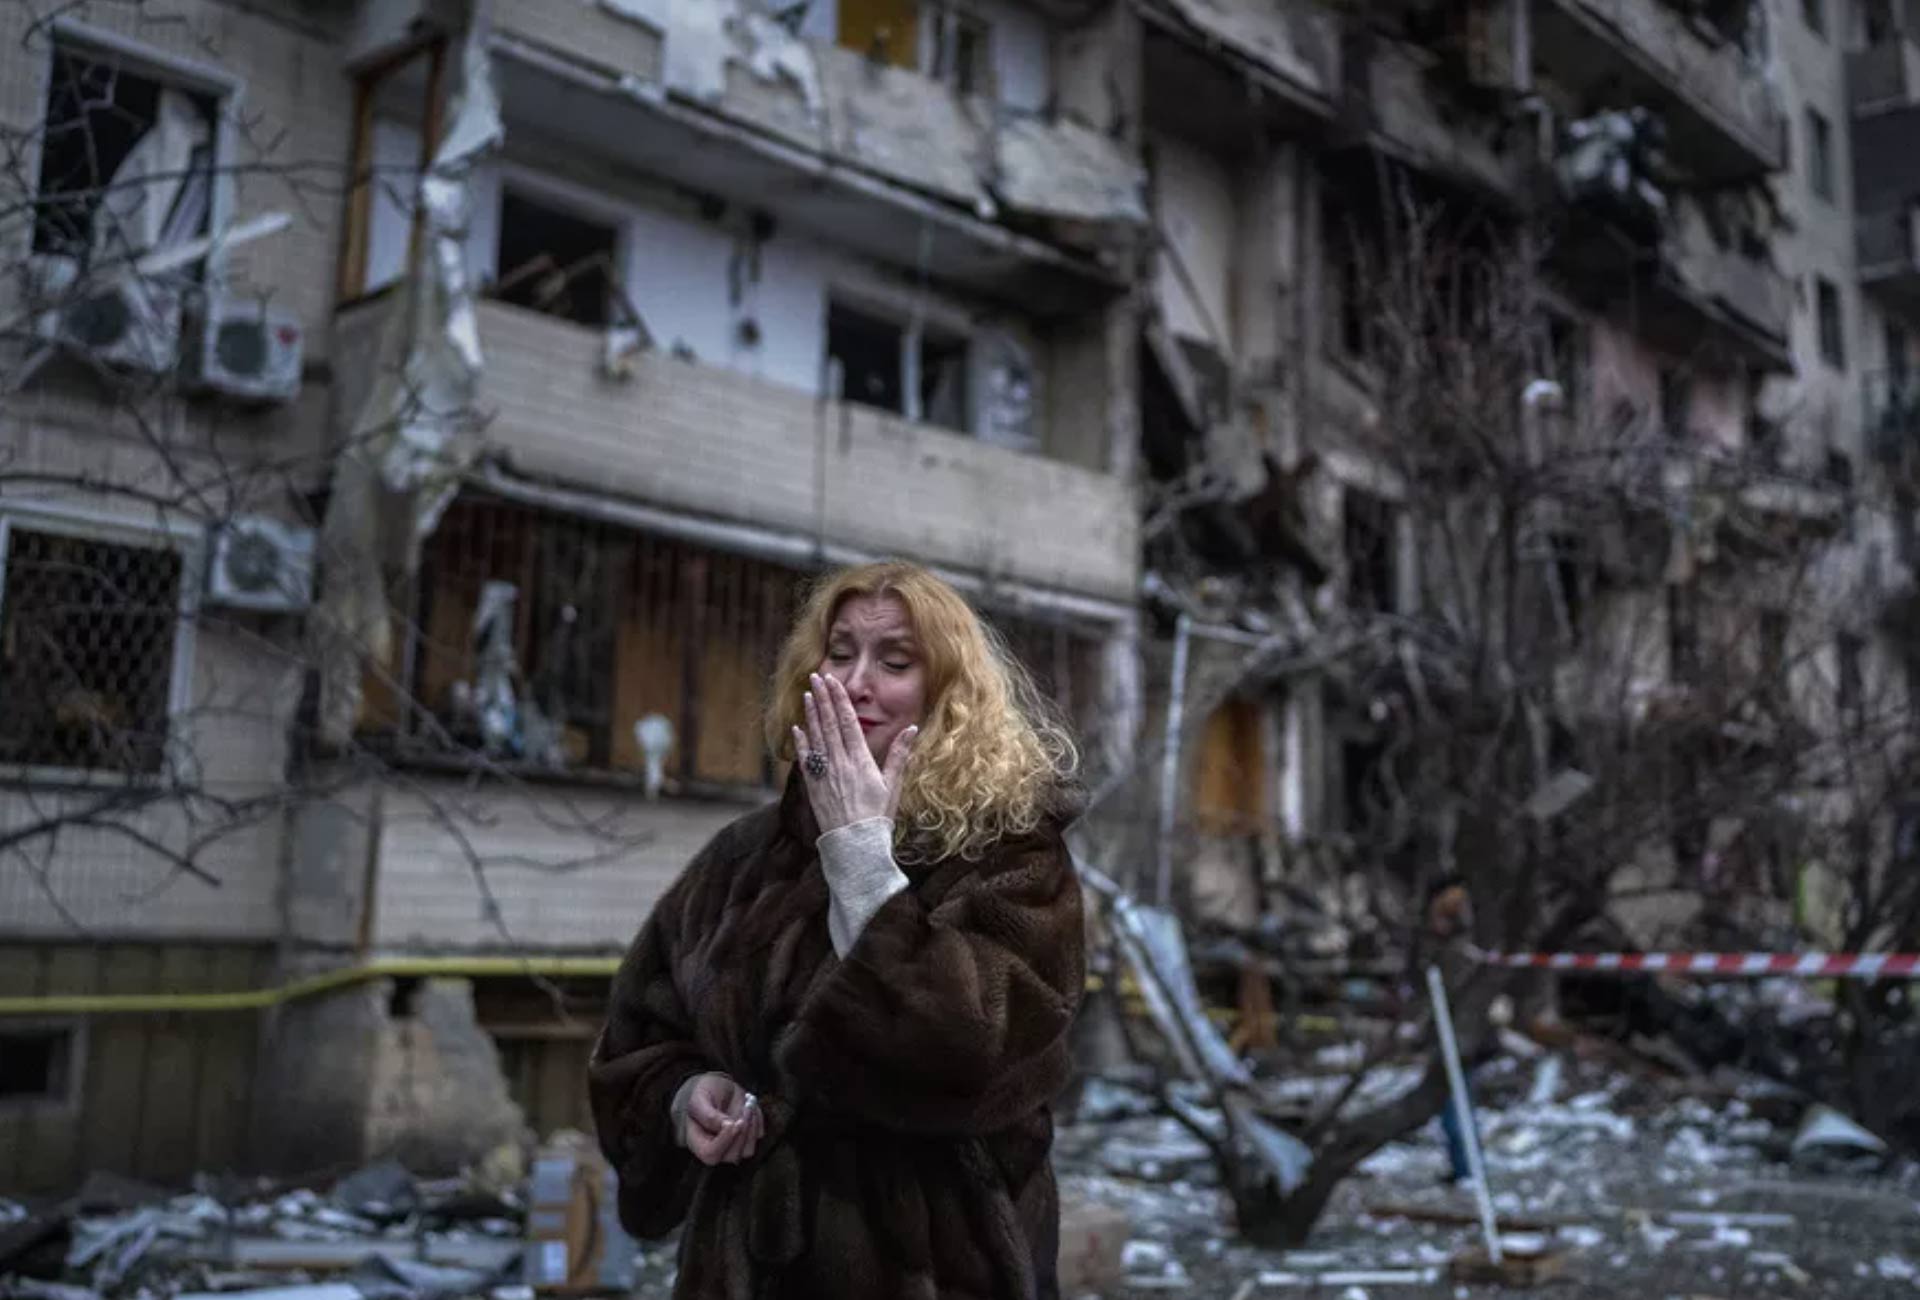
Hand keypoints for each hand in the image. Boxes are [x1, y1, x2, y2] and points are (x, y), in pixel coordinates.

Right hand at [679, 1072, 763, 1165]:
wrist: (719, 1086)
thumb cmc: (705, 1092)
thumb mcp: (700, 1098)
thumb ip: (708, 1114)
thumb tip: (726, 1126)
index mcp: (698, 1141)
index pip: (710, 1154)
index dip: (723, 1141)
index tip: (732, 1122)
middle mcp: (716, 1149)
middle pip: (732, 1156)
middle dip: (742, 1133)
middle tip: (745, 1108)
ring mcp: (733, 1146)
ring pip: (748, 1151)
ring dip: (752, 1126)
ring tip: (748, 1104)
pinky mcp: (748, 1138)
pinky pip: (758, 1135)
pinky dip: (758, 1119)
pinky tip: (749, 1105)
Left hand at [792, 672, 915, 835]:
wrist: (855, 845)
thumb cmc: (877, 817)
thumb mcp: (893, 785)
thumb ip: (899, 755)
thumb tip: (911, 729)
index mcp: (861, 761)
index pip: (848, 723)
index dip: (840, 700)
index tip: (834, 682)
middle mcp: (840, 764)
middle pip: (829, 724)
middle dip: (823, 699)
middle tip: (817, 678)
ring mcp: (824, 775)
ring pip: (816, 737)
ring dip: (811, 714)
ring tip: (807, 695)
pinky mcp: (813, 787)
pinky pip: (805, 760)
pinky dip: (801, 742)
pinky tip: (798, 728)